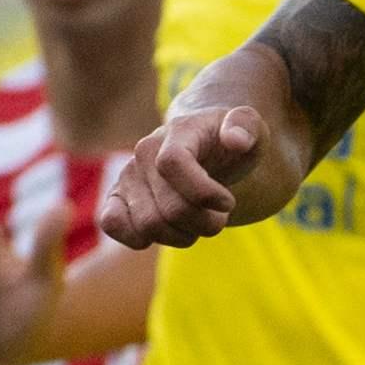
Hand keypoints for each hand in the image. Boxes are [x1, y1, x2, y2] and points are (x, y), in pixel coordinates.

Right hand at [104, 104, 270, 247]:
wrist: (204, 150)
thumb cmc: (229, 144)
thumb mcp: (251, 128)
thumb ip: (247, 125)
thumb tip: (235, 139)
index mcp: (175, 134)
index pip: (173, 163)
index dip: (204, 192)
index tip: (228, 202)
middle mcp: (143, 154)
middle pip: (170, 208)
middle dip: (205, 223)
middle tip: (219, 217)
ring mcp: (127, 177)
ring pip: (150, 226)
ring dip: (184, 236)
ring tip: (198, 223)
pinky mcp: (117, 198)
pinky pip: (112, 224)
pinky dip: (141, 239)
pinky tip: (168, 231)